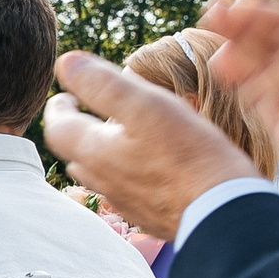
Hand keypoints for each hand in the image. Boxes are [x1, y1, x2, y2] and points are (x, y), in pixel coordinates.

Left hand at [42, 56, 256, 238]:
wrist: (221, 212)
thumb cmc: (187, 154)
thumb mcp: (145, 105)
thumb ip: (102, 83)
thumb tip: (66, 62)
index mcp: (95, 152)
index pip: (56, 128)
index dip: (58, 107)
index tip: (66, 95)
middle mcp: (103, 181)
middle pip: (74, 154)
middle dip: (76, 130)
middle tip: (86, 113)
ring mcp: (126, 202)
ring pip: (99, 175)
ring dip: (99, 153)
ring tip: (116, 136)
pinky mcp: (149, 215)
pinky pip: (125, 192)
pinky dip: (124, 173)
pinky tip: (146, 167)